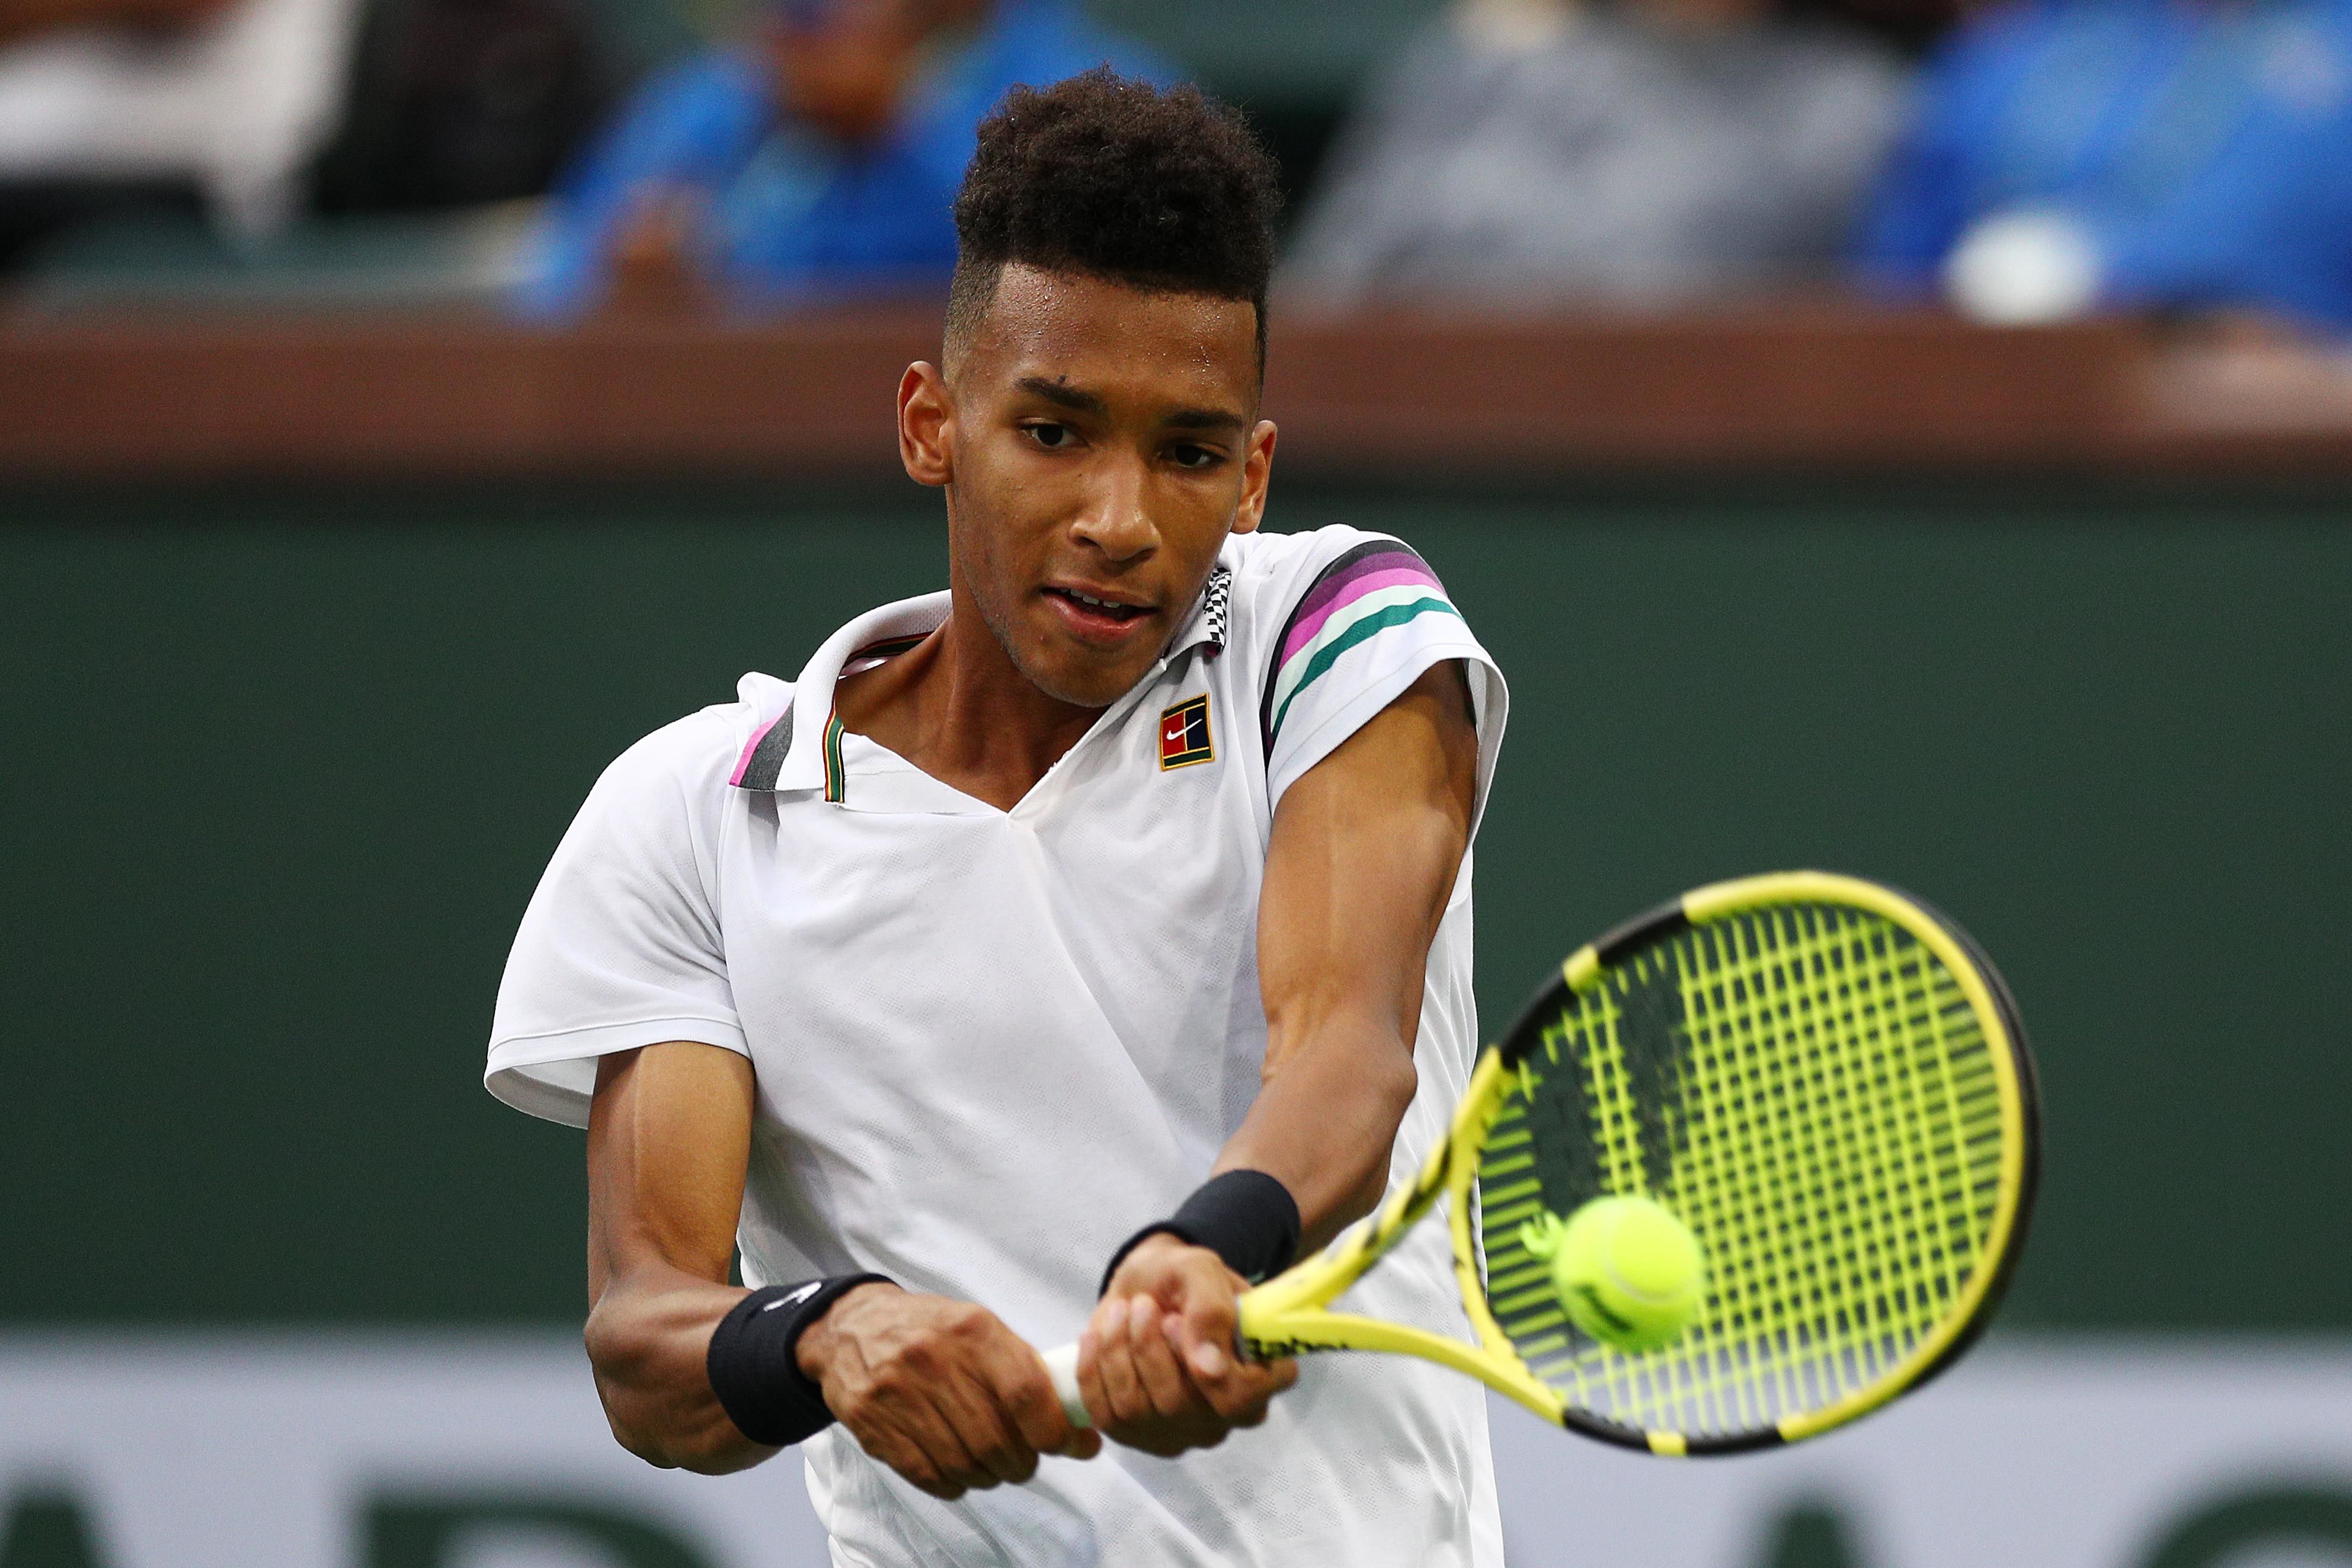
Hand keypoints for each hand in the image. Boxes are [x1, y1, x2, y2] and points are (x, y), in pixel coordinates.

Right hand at [796, 1282, 1101, 1497]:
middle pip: (996, 1438)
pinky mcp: (873, 1425)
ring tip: (994, 1465)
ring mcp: (898, 1395)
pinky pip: (928, 1475)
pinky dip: (954, 1483)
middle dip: (1023, 1461)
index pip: (1025, 1392)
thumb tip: (1075, 1421)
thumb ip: (1023, 1368)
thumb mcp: (978, 1327)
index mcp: (971, 1330)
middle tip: (1026, 1459)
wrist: (851, 1328)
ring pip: (965, 1463)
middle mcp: (934, 1360)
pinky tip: (960, 1470)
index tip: (1073, 1444)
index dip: (1055, 1429)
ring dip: (991, 1475)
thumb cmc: (930, 1330)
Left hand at [1078, 1234, 1296, 1456]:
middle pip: (1179, 1405)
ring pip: (1137, 1410)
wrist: (1143, 1287)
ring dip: (1118, 1351)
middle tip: (1141, 1304)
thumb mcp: (1199, 1271)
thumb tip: (1210, 1369)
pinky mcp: (1137, 1436)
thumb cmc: (1181, 1279)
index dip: (1205, 1366)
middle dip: (1148, 1346)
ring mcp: (1182, 1432)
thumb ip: (1212, 1312)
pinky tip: (1096, 1336)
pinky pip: (1105, 1415)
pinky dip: (1092, 1370)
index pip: (1243, 1399)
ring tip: (1121, 1310)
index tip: (1173, 1320)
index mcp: (1261, 1376)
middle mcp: (1226, 1416)